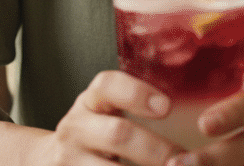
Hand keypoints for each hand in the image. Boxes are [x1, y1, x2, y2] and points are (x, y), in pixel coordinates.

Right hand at [34, 70, 185, 165]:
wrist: (50, 160)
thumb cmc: (96, 132)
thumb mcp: (105, 110)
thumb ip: (135, 104)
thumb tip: (193, 112)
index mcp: (90, 102)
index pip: (107, 86)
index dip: (136, 94)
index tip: (167, 107)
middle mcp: (75, 128)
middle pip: (117, 134)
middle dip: (155, 149)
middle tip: (184, 159)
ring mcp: (68, 161)